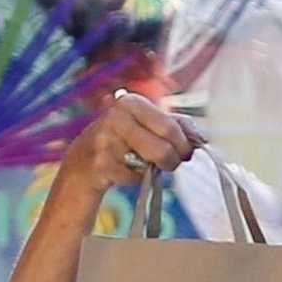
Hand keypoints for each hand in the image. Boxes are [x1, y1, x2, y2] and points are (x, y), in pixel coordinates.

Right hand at [57, 90, 207, 198]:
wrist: (82, 164)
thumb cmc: (120, 144)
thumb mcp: (143, 126)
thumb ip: (173, 125)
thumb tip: (200, 137)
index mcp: (132, 102)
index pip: (173, 124)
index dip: (185, 144)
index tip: (185, 153)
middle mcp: (118, 115)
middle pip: (167, 142)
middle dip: (175, 158)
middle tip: (172, 164)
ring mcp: (108, 139)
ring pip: (155, 158)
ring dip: (160, 169)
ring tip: (151, 167)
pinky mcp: (102, 164)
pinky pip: (136, 177)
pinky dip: (137, 179)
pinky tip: (126, 172)